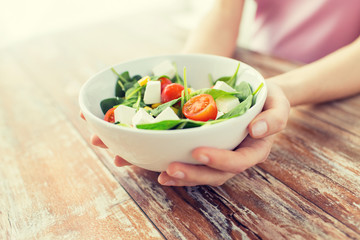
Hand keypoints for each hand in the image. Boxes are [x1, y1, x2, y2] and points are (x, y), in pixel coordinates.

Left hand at [81, 81, 289, 185]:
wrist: (255, 96)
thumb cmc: (267, 98)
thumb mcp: (279, 102)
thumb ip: (275, 117)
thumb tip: (256, 131)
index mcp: (253, 149)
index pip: (238, 161)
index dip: (219, 160)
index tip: (199, 152)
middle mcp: (235, 156)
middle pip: (215, 174)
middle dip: (193, 174)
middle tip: (170, 168)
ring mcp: (219, 154)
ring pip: (200, 172)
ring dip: (180, 175)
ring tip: (159, 173)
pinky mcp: (204, 148)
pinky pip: (190, 161)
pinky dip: (172, 164)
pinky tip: (154, 165)